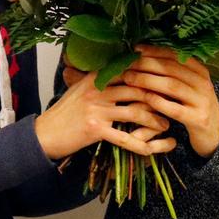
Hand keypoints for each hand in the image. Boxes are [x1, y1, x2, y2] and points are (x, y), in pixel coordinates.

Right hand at [34, 69, 173, 159]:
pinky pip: (126, 137)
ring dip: (155, 120)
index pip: (132, 70)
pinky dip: (143, 145)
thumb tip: (125, 69)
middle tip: (173, 106)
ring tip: (166, 126)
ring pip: (136, 112)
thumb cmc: (66, 111)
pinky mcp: (96, 129)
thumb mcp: (81, 87)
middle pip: (139, 89)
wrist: (45, 133)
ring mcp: (97, 109)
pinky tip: (155, 149)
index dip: (153, 76)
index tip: (170, 81)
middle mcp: (98, 89)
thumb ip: (102, 78)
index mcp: (97, 76)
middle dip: (159, 98)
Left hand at [122, 45, 218, 156]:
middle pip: (171, 68)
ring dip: (148, 80)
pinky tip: (145, 97)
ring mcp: (202, 101)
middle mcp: (203, 83)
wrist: (215, 132)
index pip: (175, 55)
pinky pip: (175, 109)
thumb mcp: (189, 86)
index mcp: (200, 71)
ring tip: (130, 79)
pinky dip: (158, 102)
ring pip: (172, 86)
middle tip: (127, 65)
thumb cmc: (193, 106)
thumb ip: (172, 73)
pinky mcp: (198, 119)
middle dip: (147, 64)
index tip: (136, 49)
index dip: (155, 51)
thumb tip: (143, 53)